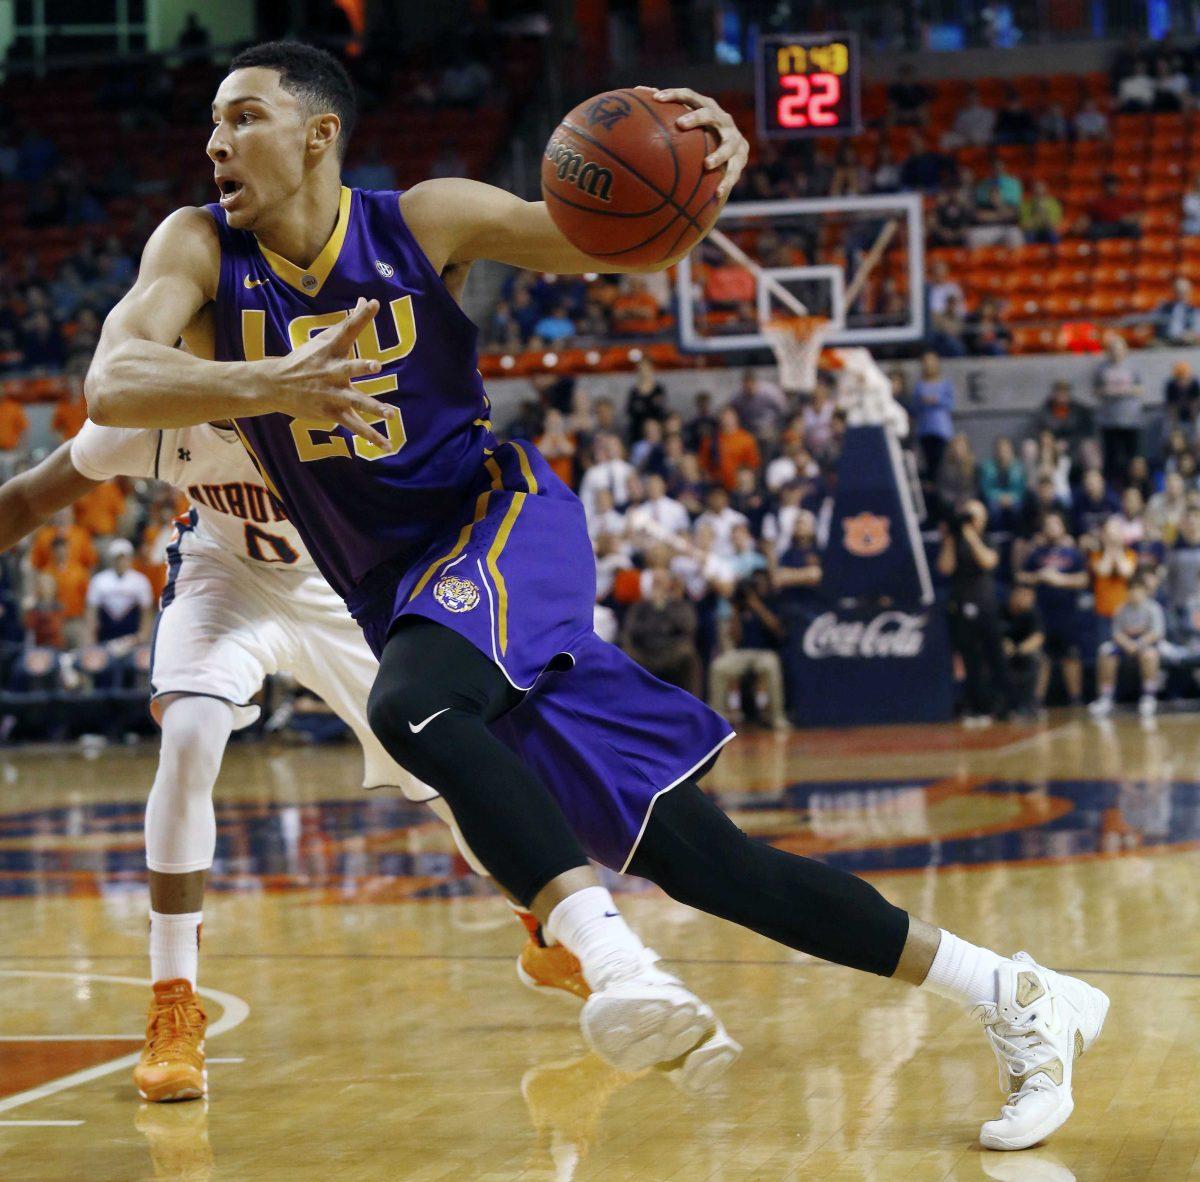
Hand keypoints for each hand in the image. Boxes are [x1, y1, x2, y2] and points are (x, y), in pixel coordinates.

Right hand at [259, 298, 398, 451]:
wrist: (275, 385)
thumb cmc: (305, 359)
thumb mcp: (324, 339)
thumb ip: (348, 322)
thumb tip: (365, 300)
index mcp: (330, 350)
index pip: (347, 329)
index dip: (360, 316)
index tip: (372, 303)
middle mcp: (332, 371)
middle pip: (349, 367)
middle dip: (362, 367)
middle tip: (376, 365)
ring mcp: (332, 394)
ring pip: (355, 402)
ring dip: (373, 408)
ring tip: (391, 414)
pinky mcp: (333, 413)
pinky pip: (356, 427)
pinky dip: (372, 437)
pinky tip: (387, 446)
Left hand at [641, 86, 748, 201]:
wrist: (735, 149)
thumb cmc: (702, 134)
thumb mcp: (689, 122)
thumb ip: (668, 113)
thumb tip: (637, 94)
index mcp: (707, 108)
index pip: (690, 96)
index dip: (674, 94)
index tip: (656, 98)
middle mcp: (722, 120)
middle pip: (709, 114)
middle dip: (696, 118)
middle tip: (680, 125)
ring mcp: (734, 138)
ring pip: (728, 145)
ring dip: (719, 154)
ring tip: (706, 165)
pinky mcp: (741, 158)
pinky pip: (734, 172)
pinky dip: (726, 183)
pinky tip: (718, 195)